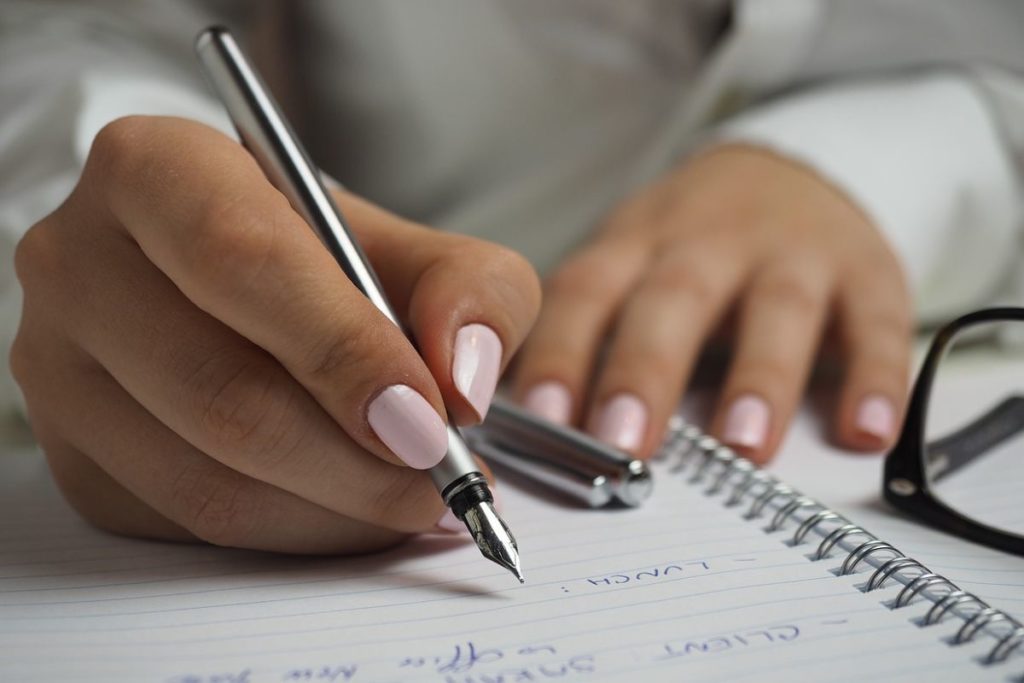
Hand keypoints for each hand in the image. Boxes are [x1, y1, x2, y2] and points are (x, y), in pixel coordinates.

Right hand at [11, 116, 539, 553]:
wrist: (248, 293)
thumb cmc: (331, 262)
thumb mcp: (420, 248)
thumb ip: (472, 291)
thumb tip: (463, 382)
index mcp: (156, 170)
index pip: (242, 259)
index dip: (344, 349)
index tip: (429, 418)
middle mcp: (81, 263)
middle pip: (221, 390)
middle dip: (356, 459)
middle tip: (442, 478)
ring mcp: (59, 368)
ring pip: (206, 480)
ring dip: (336, 510)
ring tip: (415, 498)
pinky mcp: (75, 456)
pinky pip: (191, 525)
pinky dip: (296, 533)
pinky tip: (351, 507)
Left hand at [513, 144, 910, 462]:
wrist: (791, 170)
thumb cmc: (690, 245)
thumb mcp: (630, 263)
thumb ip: (587, 333)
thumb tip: (527, 427)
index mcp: (637, 244)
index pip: (587, 293)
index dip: (560, 352)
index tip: (540, 419)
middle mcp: (710, 242)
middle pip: (674, 299)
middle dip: (646, 370)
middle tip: (624, 442)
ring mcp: (792, 253)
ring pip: (777, 309)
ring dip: (760, 377)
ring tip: (743, 446)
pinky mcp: (867, 272)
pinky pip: (877, 323)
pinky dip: (876, 377)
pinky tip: (866, 431)